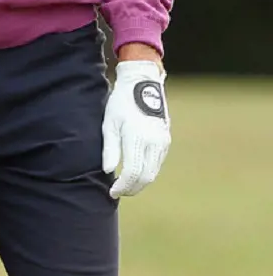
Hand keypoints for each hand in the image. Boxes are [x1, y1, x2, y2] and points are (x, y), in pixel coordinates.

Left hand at [102, 58, 170, 197]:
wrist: (142, 84)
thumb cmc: (120, 102)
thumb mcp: (109, 123)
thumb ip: (110, 148)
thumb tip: (108, 171)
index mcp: (138, 138)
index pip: (132, 173)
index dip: (122, 187)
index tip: (112, 192)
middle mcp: (154, 143)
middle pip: (146, 177)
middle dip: (132, 188)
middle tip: (118, 192)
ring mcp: (162, 142)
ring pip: (153, 172)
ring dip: (140, 182)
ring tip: (125, 185)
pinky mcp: (166, 140)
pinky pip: (157, 163)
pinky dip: (147, 172)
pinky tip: (135, 172)